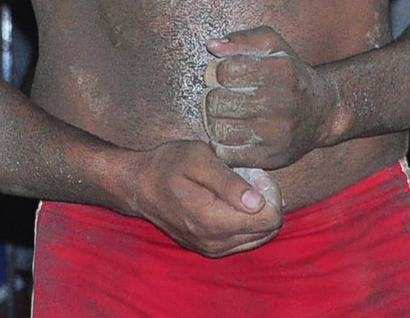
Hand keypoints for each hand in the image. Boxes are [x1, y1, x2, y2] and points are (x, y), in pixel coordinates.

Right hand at [128, 140, 283, 257]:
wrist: (139, 186)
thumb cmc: (168, 166)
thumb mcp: (198, 159)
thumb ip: (229, 182)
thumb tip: (257, 203)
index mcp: (213, 222)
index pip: (269, 219)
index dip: (270, 193)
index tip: (254, 175)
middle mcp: (215, 243)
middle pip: (268, 231)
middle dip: (267, 203)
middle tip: (249, 179)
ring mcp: (212, 249)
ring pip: (259, 238)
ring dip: (258, 213)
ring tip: (240, 189)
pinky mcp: (210, 249)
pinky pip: (244, 241)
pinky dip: (247, 222)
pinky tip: (232, 202)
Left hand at [203, 26, 342, 168]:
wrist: (321, 113)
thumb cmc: (289, 74)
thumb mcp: (273, 45)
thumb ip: (242, 39)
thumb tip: (212, 46)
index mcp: (281, 71)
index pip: (224, 71)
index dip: (216, 71)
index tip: (223, 75)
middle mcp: (281, 103)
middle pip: (217, 102)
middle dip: (212, 96)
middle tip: (220, 96)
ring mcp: (277, 134)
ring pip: (218, 129)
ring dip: (214, 121)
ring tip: (224, 114)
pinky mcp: (271, 158)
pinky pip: (227, 154)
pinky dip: (222, 144)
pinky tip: (232, 133)